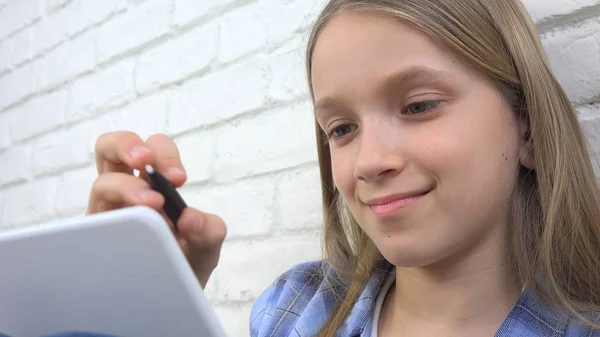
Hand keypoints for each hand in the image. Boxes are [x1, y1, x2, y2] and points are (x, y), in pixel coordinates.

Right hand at [87, 131, 226, 286]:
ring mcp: (107, 215)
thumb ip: (209, 231)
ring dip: (125, 186)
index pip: (151, 150)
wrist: (169, 302)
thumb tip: (191, 218)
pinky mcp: (95, 240)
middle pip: (110, 148)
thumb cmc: (183, 265)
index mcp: (152, 185)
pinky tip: (126, 234)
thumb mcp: (205, 248)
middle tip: (146, 162)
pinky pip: (90, 223)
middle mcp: (124, 193)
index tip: (179, 178)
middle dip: (127, 145)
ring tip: (150, 204)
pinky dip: (108, 220)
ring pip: (100, 183)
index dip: (164, 154)